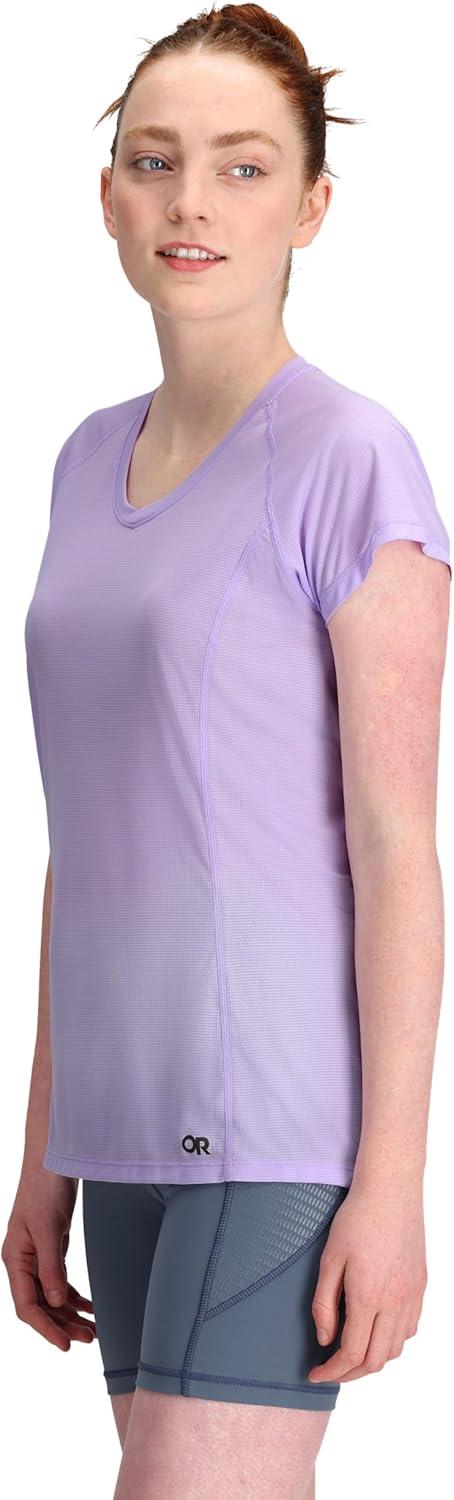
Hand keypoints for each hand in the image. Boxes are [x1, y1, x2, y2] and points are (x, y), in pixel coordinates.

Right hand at [1, 1160, 96, 1352]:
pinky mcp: (50, 1248)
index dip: (45, 1329)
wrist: (52, 1157)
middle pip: (40, 1305)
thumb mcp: (49, 1228)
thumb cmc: (45, 1187)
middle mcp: (23, 1261)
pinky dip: (73, 1295)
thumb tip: (57, 1302)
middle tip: (88, 1338)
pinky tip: (88, 1306)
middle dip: (62, 1324)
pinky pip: (59, 1280)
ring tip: (92, 1329)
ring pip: (51, 1296)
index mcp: (15, 1259)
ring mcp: (36, 1255)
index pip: (27, 1306)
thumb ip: (51, 1267)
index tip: (64, 1345)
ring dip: (70, 1314)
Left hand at [308, 1176, 426, 1383]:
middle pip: (376, 1360)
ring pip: (395, 1348)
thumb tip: (325, 1340)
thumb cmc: (356, 1220)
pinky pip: (409, 1329)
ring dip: (372, 1359)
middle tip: (330, 1369)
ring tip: (350, 1351)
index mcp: (369, 1297)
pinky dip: (391, 1340)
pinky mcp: (420, 1286)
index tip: (314, 1373)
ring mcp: (412, 1295)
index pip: (351, 1353)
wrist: (391, 1191)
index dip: (331, 1371)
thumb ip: (324, 1304)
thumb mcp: (329, 1259)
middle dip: (349, 1373)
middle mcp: (396, 1302)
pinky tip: (375, 1330)